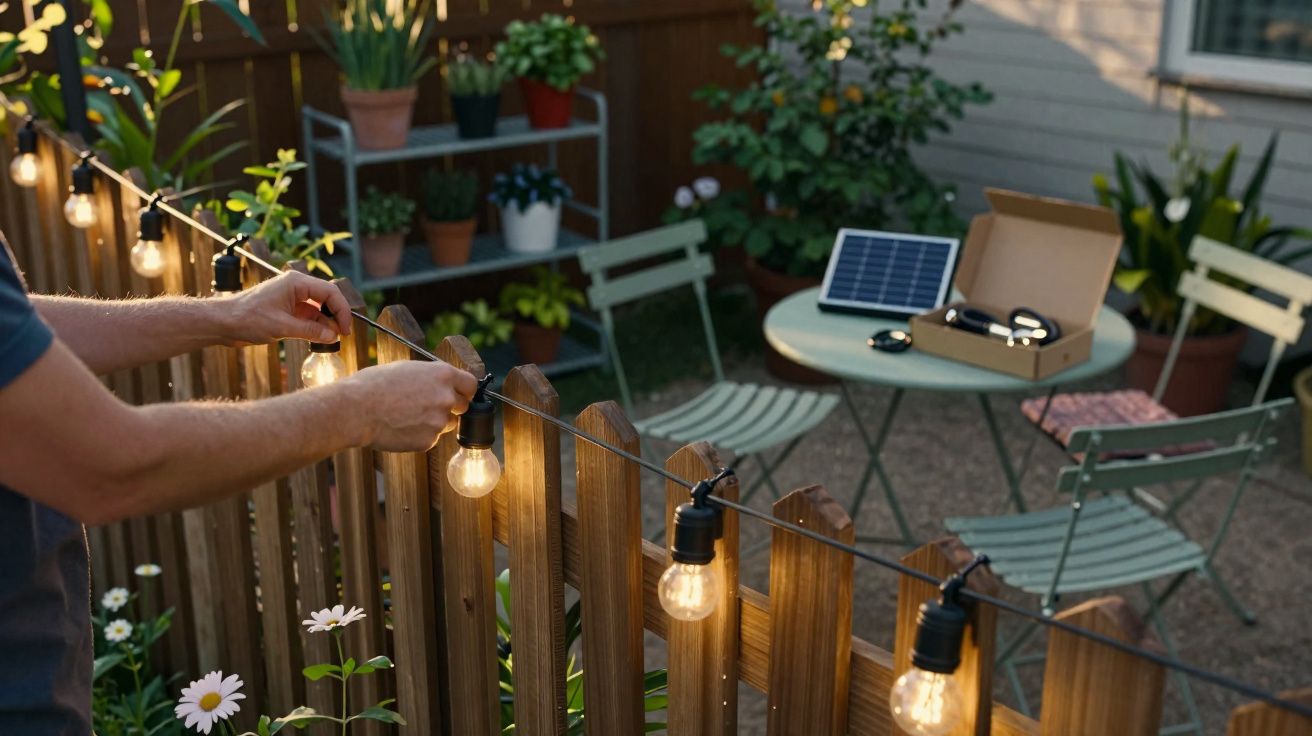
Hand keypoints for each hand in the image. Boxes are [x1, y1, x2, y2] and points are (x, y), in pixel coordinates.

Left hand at [224, 271, 352, 344]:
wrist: (222, 323)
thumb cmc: (247, 319)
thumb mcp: (281, 327)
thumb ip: (310, 331)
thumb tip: (333, 336)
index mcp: (295, 282)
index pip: (330, 292)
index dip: (342, 310)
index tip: (346, 329)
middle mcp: (296, 286)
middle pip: (326, 298)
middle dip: (336, 316)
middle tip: (341, 335)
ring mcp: (291, 298)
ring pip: (318, 308)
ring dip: (325, 323)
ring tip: (330, 339)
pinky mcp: (286, 309)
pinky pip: (308, 316)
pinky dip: (315, 326)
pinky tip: (318, 338)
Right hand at [346, 361, 478, 451]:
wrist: (356, 409)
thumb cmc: (374, 385)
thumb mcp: (406, 369)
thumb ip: (430, 377)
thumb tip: (440, 382)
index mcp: (443, 375)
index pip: (471, 384)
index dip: (464, 391)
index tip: (459, 394)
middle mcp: (446, 397)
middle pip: (462, 406)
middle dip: (449, 407)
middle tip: (426, 407)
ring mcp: (439, 421)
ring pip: (446, 424)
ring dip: (434, 422)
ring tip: (407, 416)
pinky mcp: (428, 441)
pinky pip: (431, 438)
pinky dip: (419, 435)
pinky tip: (400, 428)